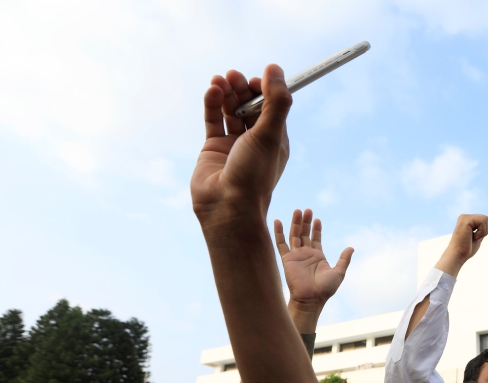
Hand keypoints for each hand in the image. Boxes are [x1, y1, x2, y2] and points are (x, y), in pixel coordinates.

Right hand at [191, 65, 291, 228]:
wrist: (227, 207)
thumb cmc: (253, 175)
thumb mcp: (270, 135)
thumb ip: (275, 102)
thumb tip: (275, 68)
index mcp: (275, 140)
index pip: (271, 107)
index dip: (265, 90)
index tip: (258, 79)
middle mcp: (255, 141)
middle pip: (249, 105)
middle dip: (243, 89)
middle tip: (235, 76)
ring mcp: (233, 144)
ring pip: (229, 110)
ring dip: (226, 92)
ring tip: (220, 79)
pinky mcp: (213, 147)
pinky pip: (213, 119)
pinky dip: (212, 104)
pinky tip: (212, 90)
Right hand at [275, 209, 353, 314]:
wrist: (311, 299)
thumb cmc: (325, 289)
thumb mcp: (338, 272)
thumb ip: (344, 259)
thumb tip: (351, 247)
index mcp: (318, 256)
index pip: (316, 238)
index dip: (316, 228)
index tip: (317, 219)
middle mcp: (306, 254)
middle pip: (304, 234)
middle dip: (305, 222)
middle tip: (307, 210)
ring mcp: (296, 256)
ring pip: (294, 236)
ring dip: (295, 223)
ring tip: (297, 211)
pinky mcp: (287, 260)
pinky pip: (281, 244)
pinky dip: (279, 233)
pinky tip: (277, 221)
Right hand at [435, 215, 487, 277]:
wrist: (458, 255)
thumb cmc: (466, 250)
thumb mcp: (478, 238)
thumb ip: (483, 230)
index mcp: (467, 221)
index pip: (484, 220)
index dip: (484, 231)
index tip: (475, 239)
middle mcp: (465, 217)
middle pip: (485, 218)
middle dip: (484, 231)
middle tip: (475, 239)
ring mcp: (464, 217)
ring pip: (485, 219)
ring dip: (483, 231)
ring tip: (474, 238)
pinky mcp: (465, 219)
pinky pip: (482, 221)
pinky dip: (482, 231)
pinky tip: (474, 236)